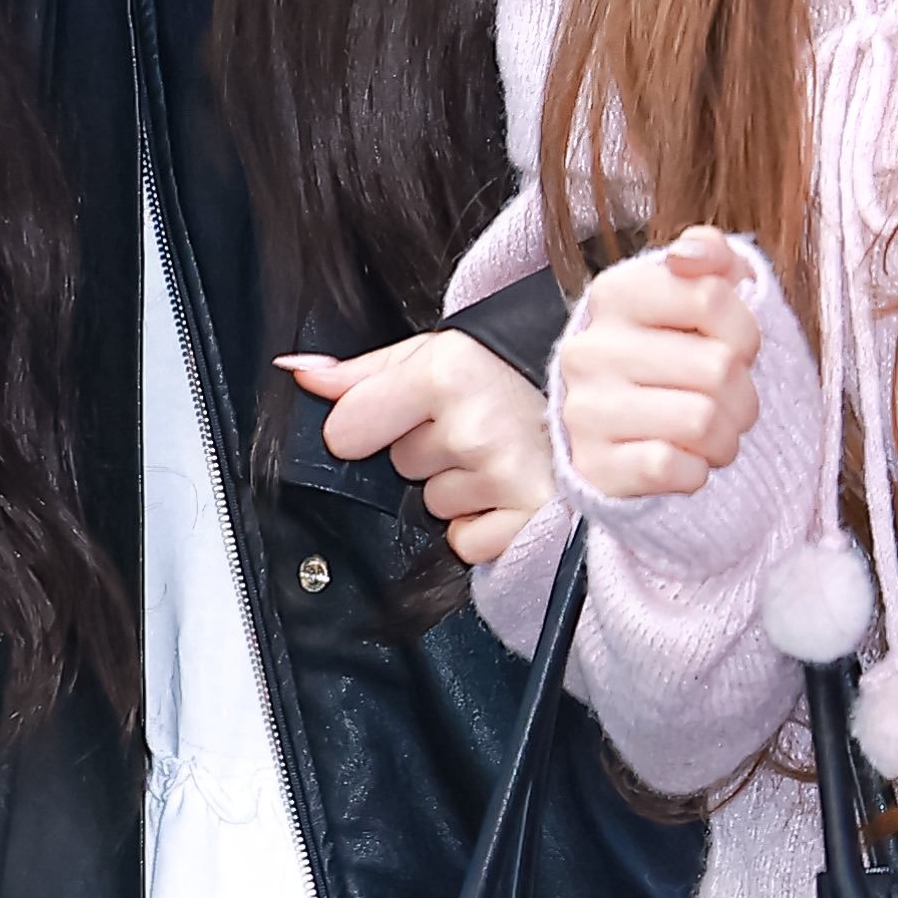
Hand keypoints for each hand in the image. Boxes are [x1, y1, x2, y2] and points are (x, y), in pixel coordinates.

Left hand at [278, 331, 554, 565]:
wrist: (600, 398)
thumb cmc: (511, 374)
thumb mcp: (434, 355)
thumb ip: (361, 372)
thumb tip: (297, 374)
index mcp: (445, 373)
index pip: (346, 430)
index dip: (367, 425)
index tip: (402, 413)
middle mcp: (474, 424)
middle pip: (400, 467)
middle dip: (428, 452)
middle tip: (474, 426)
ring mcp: (504, 476)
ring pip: (434, 506)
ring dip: (460, 488)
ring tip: (498, 455)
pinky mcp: (528, 519)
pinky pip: (466, 542)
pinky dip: (484, 524)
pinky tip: (510, 489)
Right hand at [553, 228, 760, 502]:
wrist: (619, 429)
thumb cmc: (673, 354)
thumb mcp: (695, 293)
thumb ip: (710, 255)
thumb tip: (692, 253)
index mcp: (614, 293)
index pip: (711, 296)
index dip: (744, 331)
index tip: (734, 347)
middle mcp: (590, 348)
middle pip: (718, 367)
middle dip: (744, 394)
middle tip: (728, 401)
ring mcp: (585, 409)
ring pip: (702, 422)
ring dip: (726, 438)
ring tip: (711, 433)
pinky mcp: (592, 466)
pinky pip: (672, 469)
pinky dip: (694, 472)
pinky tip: (683, 460)